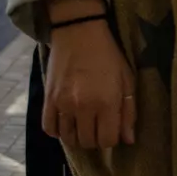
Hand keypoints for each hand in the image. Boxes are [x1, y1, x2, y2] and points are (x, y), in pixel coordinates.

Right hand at [43, 7, 135, 149]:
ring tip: (84, 124)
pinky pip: (49, 129)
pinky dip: (58, 131)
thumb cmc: (108, 55)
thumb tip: (128, 140)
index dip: (111, 139)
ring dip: (77, 136)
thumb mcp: (127, 79)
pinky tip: (67, 122)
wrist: (79, 33)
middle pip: (87, 142)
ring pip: (68, 139)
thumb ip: (129, 111)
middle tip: (98, 126)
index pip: (107, 140)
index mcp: (107, 101)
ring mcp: (62, 105)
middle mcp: (83, 107)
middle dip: (95, 139)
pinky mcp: (47, 100)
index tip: (112, 129)